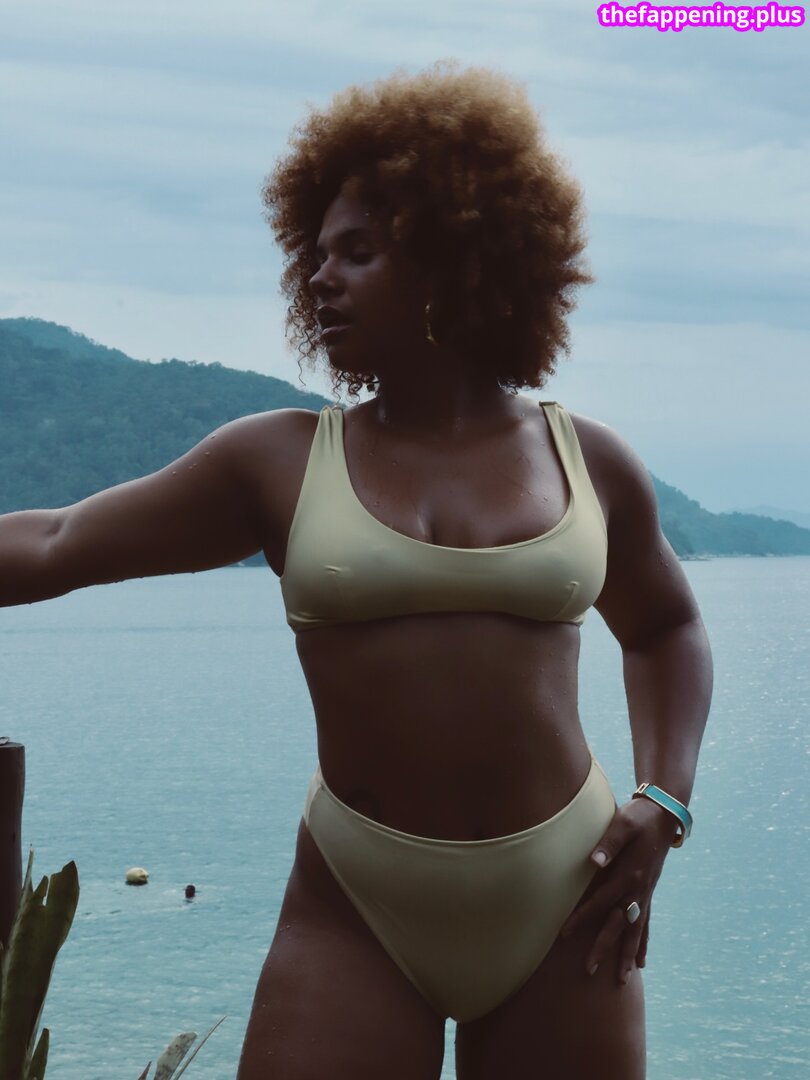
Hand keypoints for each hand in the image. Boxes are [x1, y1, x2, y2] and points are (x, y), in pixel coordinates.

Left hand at [560, 796, 678, 984]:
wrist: (664, 815)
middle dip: (604, 947)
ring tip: (622, 979)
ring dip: (627, 954)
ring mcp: (646, 893)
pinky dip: (642, 943)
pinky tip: (641, 961)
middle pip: (619, 924)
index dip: (582, 917)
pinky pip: (646, 923)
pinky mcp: (649, 892)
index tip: (564, 933)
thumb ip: (609, 843)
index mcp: (629, 874)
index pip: (601, 901)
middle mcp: (639, 889)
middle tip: (589, 970)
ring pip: (636, 930)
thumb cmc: (639, 817)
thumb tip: (595, 861)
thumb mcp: (623, 824)